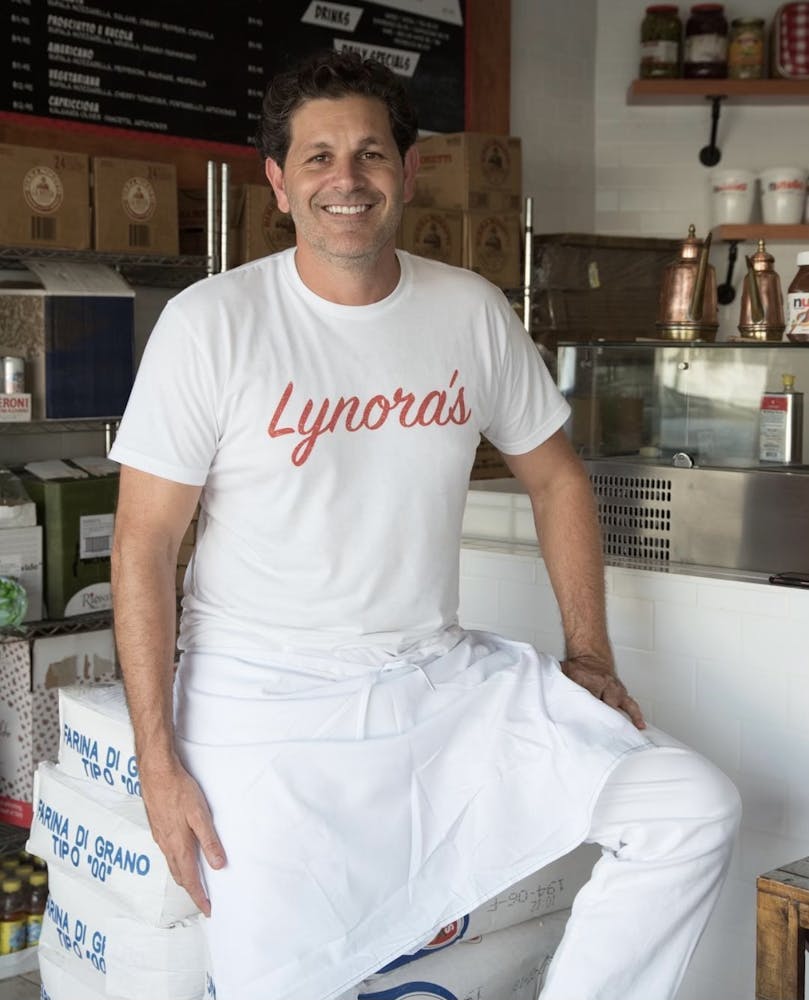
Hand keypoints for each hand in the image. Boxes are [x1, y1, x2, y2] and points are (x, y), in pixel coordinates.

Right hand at [139, 758, 225, 915]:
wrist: (155, 773)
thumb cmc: (179, 791)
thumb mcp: (200, 815)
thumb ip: (210, 840)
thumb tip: (219, 865)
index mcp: (179, 846)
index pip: (191, 880)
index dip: (200, 897)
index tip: (208, 911)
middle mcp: (167, 845)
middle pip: (180, 876)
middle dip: (192, 891)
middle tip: (203, 900)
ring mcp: (160, 836)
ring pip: (172, 865)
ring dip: (184, 877)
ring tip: (195, 882)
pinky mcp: (157, 826)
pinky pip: (167, 852)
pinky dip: (176, 862)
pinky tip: (181, 855)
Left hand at [561, 654, 645, 729]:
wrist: (591, 656)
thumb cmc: (576, 668)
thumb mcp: (563, 673)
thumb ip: (558, 684)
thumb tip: (547, 694)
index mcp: (586, 679)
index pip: (585, 698)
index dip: (583, 712)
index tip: (582, 725)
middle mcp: (603, 683)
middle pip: (603, 704)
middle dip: (602, 718)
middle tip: (600, 735)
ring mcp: (613, 688)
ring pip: (619, 705)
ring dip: (620, 720)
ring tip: (624, 735)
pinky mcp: (621, 693)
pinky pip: (631, 704)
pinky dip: (635, 715)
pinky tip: (639, 726)